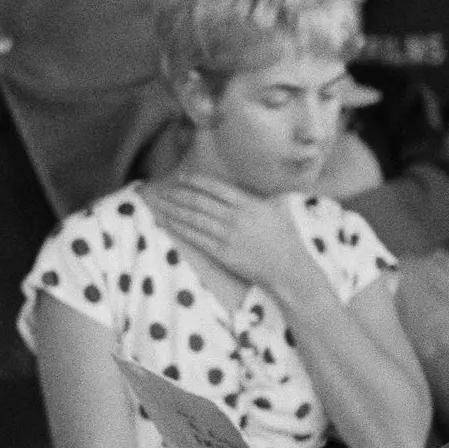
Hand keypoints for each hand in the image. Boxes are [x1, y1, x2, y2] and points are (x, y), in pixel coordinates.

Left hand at [143, 175, 319, 297]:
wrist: (289, 270)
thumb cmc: (288, 240)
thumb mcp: (279, 209)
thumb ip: (265, 195)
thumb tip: (258, 185)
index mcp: (249, 204)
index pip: (215, 187)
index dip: (195, 181)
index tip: (181, 177)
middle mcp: (236, 217)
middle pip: (199, 201)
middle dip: (177, 194)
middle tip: (161, 190)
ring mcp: (228, 236)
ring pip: (193, 219)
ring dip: (173, 209)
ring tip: (158, 203)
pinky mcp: (223, 253)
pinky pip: (196, 238)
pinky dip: (179, 229)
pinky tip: (167, 222)